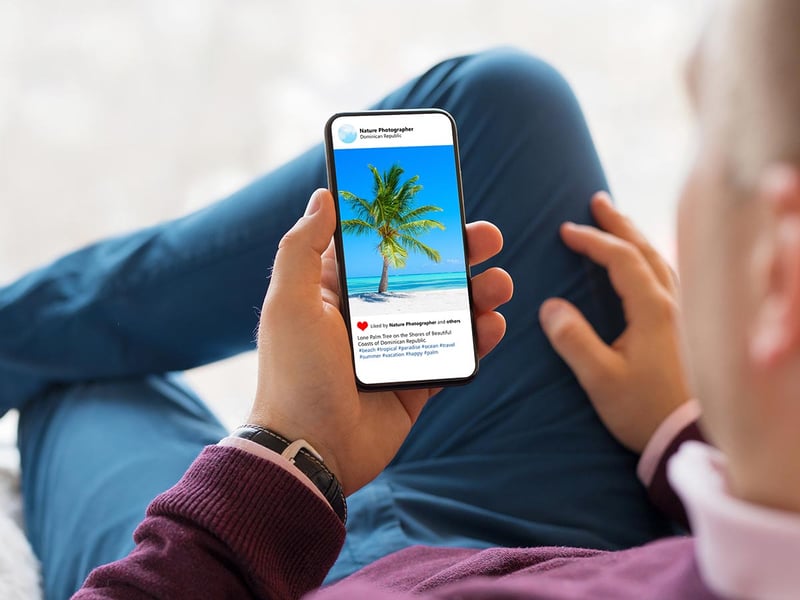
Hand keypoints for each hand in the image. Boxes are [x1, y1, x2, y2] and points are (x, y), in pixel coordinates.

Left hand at [249, 189, 512, 494]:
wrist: (311, 451)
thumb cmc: (294, 375)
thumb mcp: (288, 303)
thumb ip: (303, 247)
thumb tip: (323, 196)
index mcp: (338, 292)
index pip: (379, 245)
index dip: (409, 224)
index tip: (439, 201)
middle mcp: (370, 315)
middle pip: (424, 275)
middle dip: (460, 254)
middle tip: (489, 238)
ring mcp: (397, 349)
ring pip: (448, 311)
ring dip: (479, 293)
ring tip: (500, 284)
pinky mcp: (418, 382)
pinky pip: (455, 353)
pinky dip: (479, 338)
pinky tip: (493, 325)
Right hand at [539, 193, 692, 452]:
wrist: (690, 438)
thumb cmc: (645, 409)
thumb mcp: (601, 379)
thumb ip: (573, 340)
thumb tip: (550, 307)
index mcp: (652, 309)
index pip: (620, 259)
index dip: (592, 240)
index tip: (565, 231)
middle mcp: (674, 303)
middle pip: (646, 250)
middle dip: (619, 224)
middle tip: (597, 201)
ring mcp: (685, 314)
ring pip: (661, 261)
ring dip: (637, 238)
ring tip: (619, 224)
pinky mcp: (688, 328)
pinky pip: (668, 277)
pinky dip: (649, 260)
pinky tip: (645, 265)